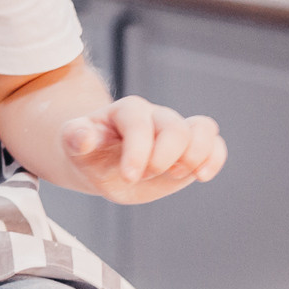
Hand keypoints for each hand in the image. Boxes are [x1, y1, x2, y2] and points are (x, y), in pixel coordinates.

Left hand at [57, 96, 224, 204]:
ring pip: (203, 128)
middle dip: (164, 158)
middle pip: (175, 128)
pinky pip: (215, 143)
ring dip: (195, 155)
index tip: (127, 177)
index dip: (137, 152)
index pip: (139, 124)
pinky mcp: (191, 149)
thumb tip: (83, 137)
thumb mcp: (73, 143)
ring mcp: (176, 131)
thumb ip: (75, 137)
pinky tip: (201, 176)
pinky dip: (214, 159)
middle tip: (146, 175)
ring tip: (176, 174)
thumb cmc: (88, 151)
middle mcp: (156, 116)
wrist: (102, 162)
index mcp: (127, 111)